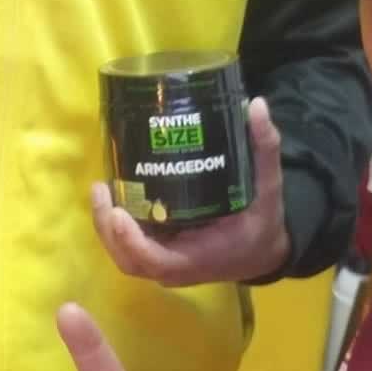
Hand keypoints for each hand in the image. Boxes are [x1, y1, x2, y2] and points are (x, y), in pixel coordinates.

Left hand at [93, 98, 288, 286]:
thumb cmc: (263, 221)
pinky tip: (112, 192)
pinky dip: (115, 225)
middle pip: (129, 259)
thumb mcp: (270, 186)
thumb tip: (256, 105)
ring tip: (101, 186)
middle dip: (108, 228)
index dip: (131, 241)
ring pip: (125, 253)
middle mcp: (178, 265)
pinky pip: (130, 245)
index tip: (118, 212)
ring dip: (106, 225)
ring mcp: (166, 260)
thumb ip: (265, 147)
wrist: (263, 250)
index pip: (156, 261)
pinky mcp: (161, 251)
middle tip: (102, 187)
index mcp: (201, 256)